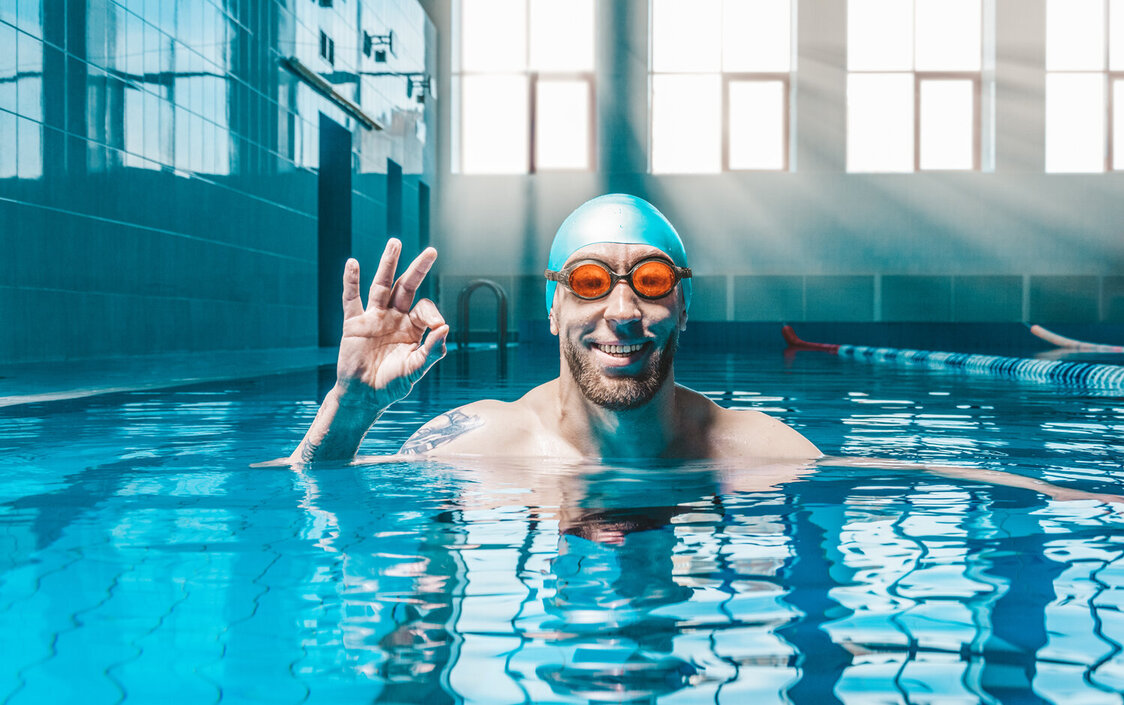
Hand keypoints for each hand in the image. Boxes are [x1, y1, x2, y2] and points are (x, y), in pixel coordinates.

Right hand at [335, 238, 447, 408]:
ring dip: (388, 264)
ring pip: (382, 285)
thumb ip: (432, 350)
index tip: (435, 326)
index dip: (432, 312)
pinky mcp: (354, 324)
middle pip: (406, 287)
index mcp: (413, 328)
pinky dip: (351, 281)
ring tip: (396, 242)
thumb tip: (445, 327)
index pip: (425, 308)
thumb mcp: (416, 369)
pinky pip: (352, 299)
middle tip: (431, 252)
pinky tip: (353, 264)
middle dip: (418, 269)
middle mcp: (395, 318)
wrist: (364, 397)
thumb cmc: (392, 385)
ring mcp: (374, 318)